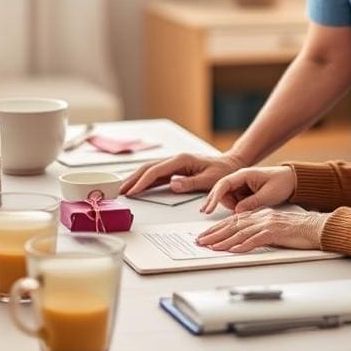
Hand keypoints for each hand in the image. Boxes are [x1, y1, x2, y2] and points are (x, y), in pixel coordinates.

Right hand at [119, 152, 244, 196]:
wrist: (230, 165)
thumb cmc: (222, 172)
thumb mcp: (210, 180)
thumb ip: (191, 183)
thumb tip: (172, 185)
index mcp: (182, 160)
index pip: (157, 171)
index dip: (142, 181)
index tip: (132, 191)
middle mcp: (176, 160)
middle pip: (148, 167)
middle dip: (133, 179)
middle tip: (119, 190)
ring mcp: (174, 164)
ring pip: (150, 169)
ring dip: (136, 178)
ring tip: (123, 189)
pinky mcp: (175, 169)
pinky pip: (156, 174)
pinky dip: (145, 179)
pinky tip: (137, 186)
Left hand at [196, 207, 327, 252]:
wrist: (316, 227)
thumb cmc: (298, 230)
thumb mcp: (275, 228)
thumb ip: (260, 232)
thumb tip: (244, 241)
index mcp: (260, 214)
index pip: (234, 221)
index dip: (218, 228)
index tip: (206, 235)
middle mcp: (262, 217)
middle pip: (233, 225)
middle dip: (215, 234)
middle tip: (201, 241)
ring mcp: (268, 224)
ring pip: (241, 232)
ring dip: (224, 241)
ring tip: (211, 247)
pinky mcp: (275, 232)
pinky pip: (256, 240)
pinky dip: (243, 245)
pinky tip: (233, 250)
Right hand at [200, 165, 295, 213]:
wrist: (291, 180)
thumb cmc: (282, 183)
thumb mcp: (268, 195)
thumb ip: (252, 203)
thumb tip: (237, 211)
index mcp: (244, 174)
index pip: (223, 184)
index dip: (214, 197)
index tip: (209, 209)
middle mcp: (240, 178)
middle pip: (221, 191)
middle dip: (220, 203)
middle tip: (223, 215)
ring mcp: (241, 185)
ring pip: (227, 198)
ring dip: (232, 206)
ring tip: (249, 208)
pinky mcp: (244, 191)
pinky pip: (235, 200)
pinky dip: (238, 207)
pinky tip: (247, 209)